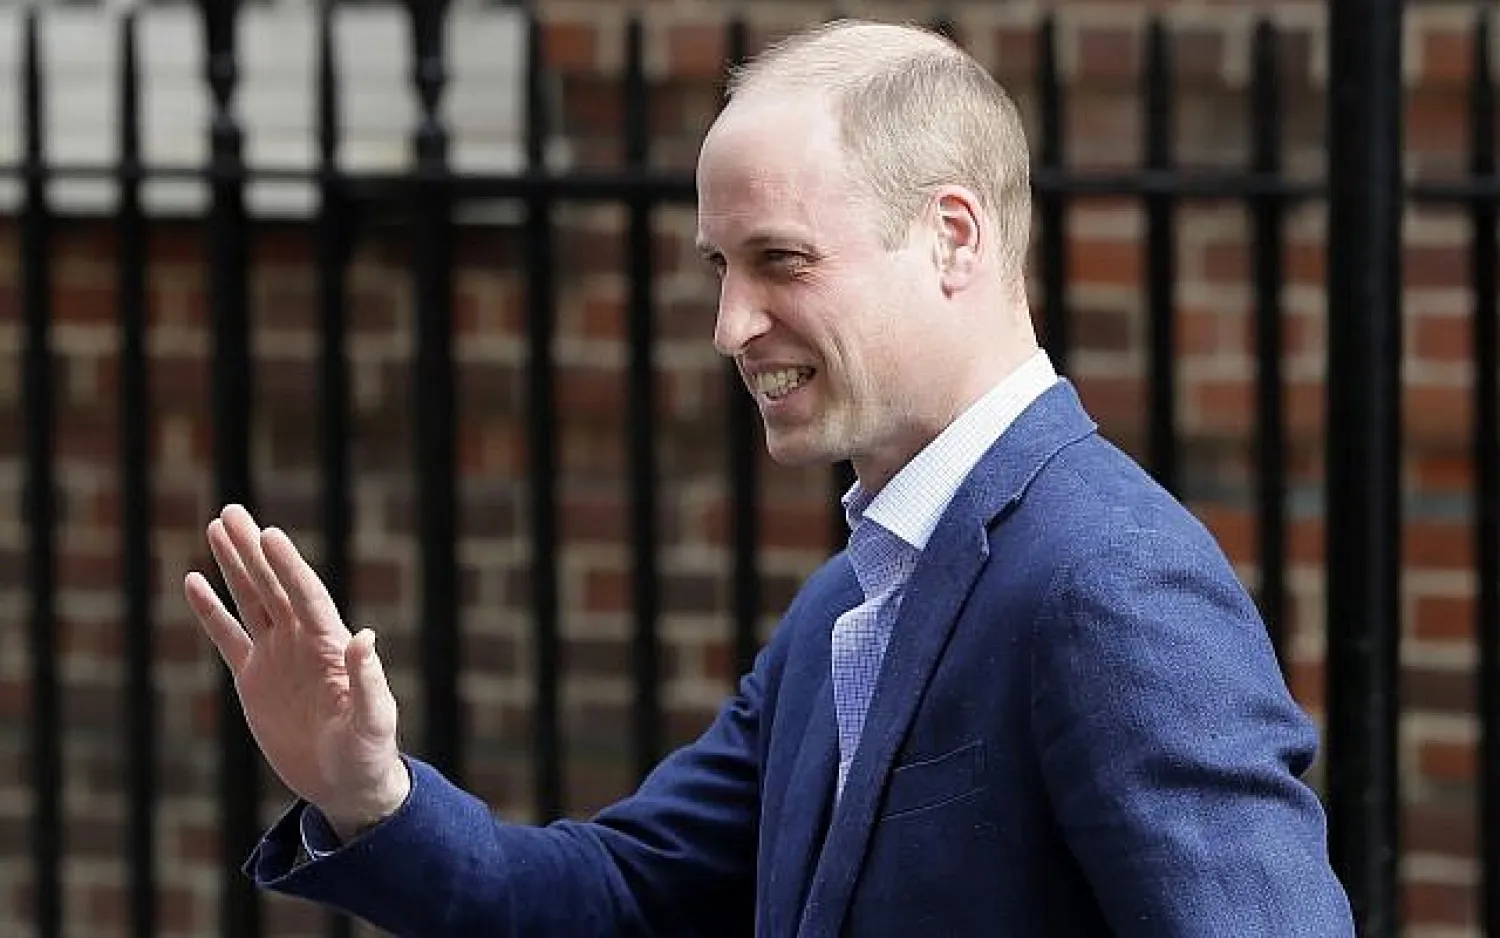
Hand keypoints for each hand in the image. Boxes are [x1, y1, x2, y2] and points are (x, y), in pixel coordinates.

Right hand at [184, 504, 410, 840]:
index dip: (287, 566)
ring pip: (251, 600)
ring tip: (217, 527)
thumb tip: (365, 637)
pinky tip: (194, 581)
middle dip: (252, 550)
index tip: (269, 535)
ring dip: (234, 566)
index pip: (306, 595)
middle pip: (274, 586)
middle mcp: (302, 642)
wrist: (347, 783)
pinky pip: (228, 637)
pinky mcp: (254, 679)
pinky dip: (211, 611)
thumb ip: (369, 682)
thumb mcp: (373, 722)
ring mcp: (276, 657)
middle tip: (231, 512)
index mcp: (330, 646)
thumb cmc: (367, 753)